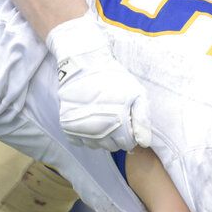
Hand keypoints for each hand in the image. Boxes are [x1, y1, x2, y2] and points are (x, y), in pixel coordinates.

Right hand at [47, 15, 151, 151]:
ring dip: (100, 136)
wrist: (84, 64)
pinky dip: (84, 135)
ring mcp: (81, 129)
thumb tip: (144, 143)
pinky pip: (79, 141)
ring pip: (95, 146)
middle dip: (116, 136)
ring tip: (102, 117)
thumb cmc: (113, 78)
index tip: (127, 122)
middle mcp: (98, 130)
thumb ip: (142, 119)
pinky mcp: (67, 126)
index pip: (128, 144)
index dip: (130, 134)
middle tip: (115, 118)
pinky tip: (89, 120)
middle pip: (112, 146)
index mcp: (118, 124)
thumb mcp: (136, 93)